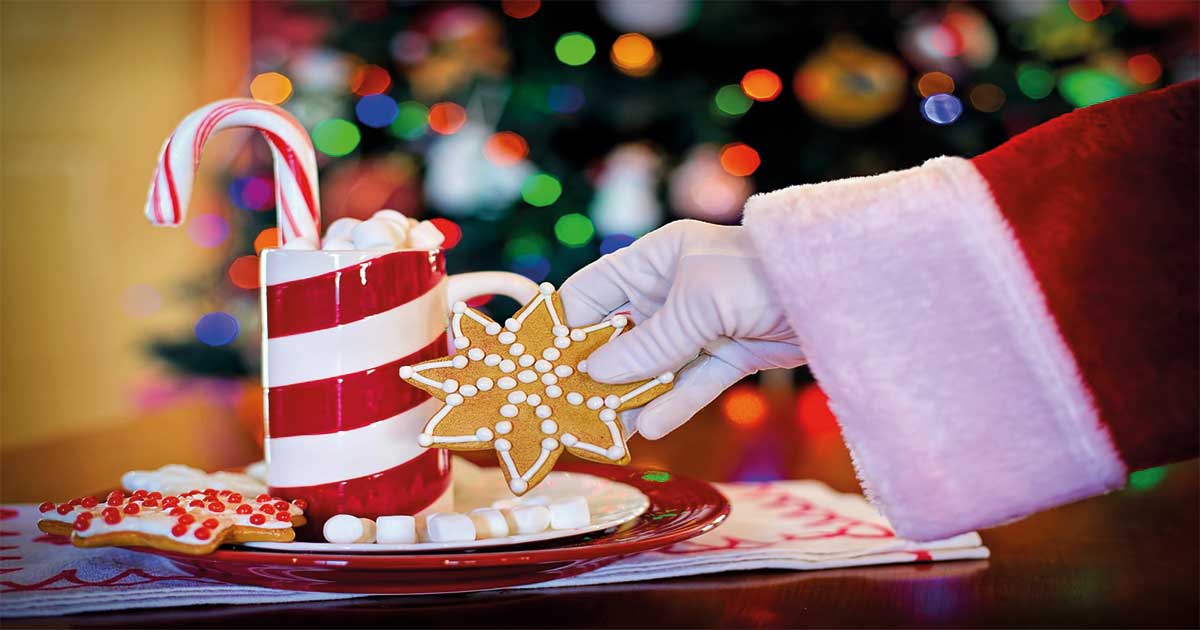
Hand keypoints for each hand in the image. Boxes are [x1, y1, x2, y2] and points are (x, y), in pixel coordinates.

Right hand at [559, 220, 804, 437]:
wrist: (839, 290)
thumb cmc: (761, 275)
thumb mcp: (697, 305)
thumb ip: (649, 344)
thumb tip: (594, 373)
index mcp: (656, 259)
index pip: (593, 292)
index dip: (565, 326)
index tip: (538, 363)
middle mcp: (672, 290)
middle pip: (620, 336)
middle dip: (594, 371)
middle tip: (565, 407)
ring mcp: (701, 324)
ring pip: (653, 366)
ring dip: (630, 397)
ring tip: (603, 431)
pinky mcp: (730, 352)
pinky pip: (691, 382)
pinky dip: (672, 405)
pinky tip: (648, 429)